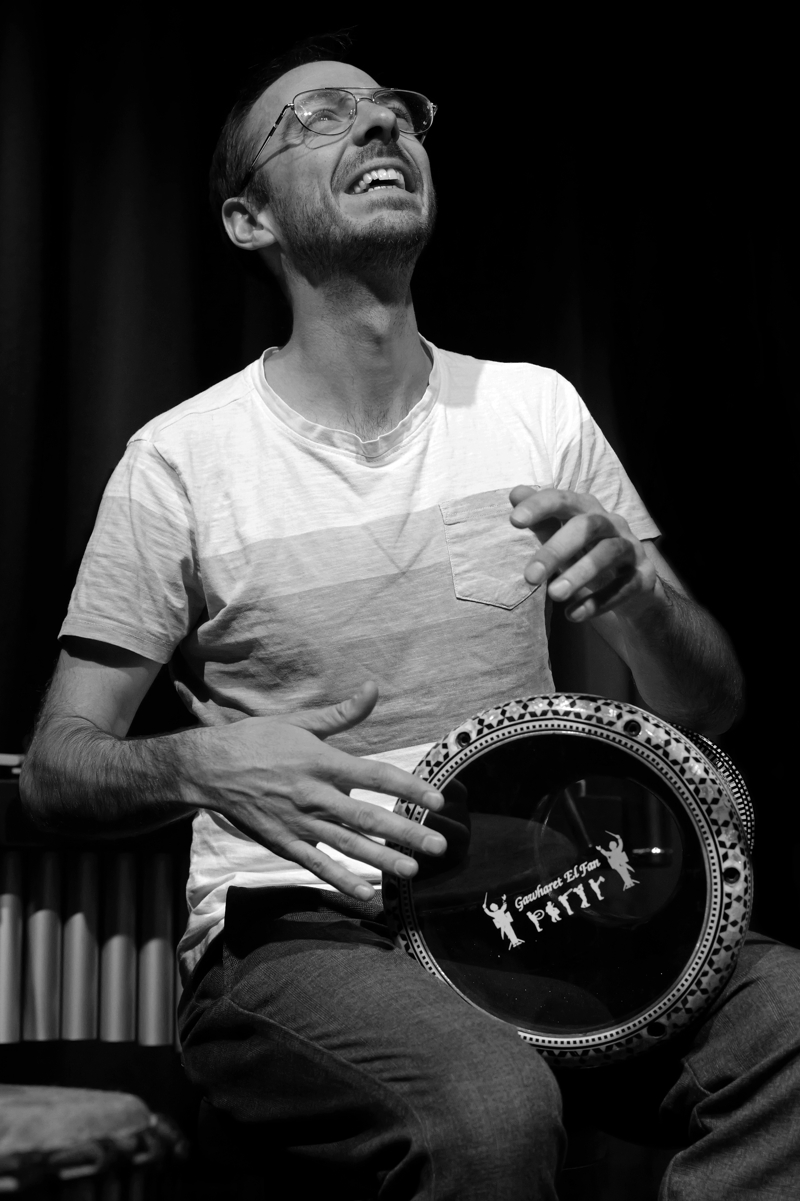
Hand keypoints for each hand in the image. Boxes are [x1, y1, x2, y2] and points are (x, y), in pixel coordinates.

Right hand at [182, 682, 445, 900]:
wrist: (208, 769)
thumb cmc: (256, 740)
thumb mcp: (299, 722)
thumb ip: (341, 714)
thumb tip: (373, 689)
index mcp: (321, 761)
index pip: (375, 776)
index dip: (409, 787)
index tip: (438, 800)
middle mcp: (314, 795)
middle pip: (368, 817)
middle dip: (407, 832)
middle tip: (440, 845)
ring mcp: (299, 823)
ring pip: (348, 846)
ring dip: (382, 860)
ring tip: (413, 870)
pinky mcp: (284, 843)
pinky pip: (317, 865)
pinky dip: (342, 881)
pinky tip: (368, 894)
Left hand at [508, 486, 657, 621]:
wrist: (630, 584)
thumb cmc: (586, 553)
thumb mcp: (561, 536)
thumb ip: (541, 519)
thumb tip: (515, 493)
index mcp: (586, 509)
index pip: (563, 499)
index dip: (540, 506)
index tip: (514, 520)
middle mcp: (611, 523)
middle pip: (587, 526)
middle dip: (556, 550)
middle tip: (530, 577)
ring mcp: (630, 548)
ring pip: (608, 553)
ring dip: (579, 574)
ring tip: (554, 595)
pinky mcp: (643, 575)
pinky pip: (625, 585)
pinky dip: (599, 601)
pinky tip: (574, 614)